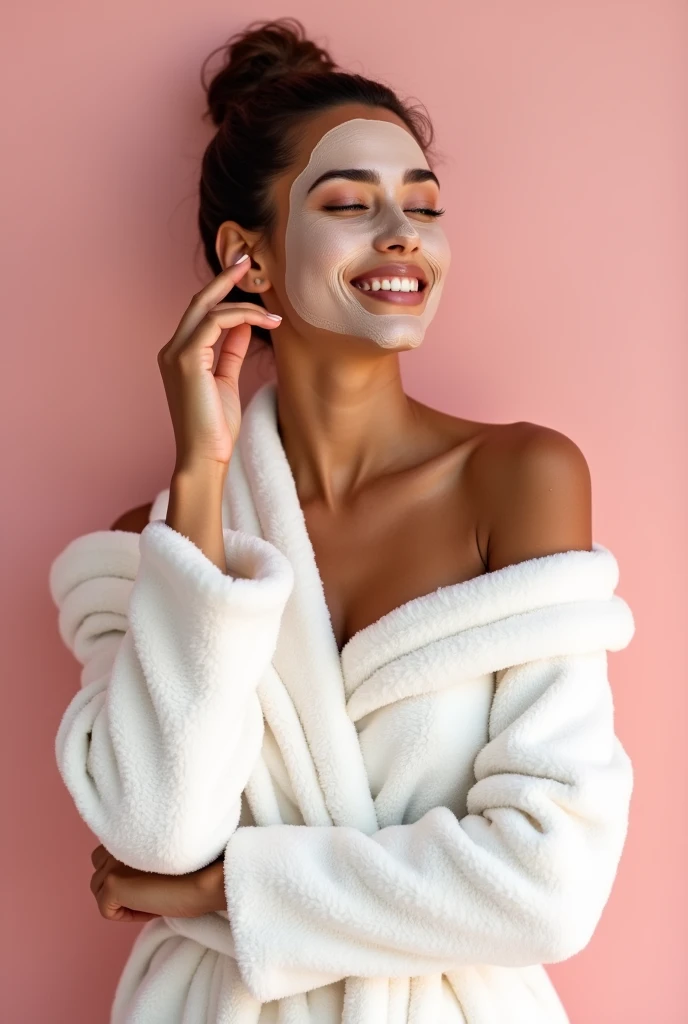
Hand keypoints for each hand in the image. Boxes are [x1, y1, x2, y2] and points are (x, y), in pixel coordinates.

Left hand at [89, 845, 225, 921]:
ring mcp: (112, 863)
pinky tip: (152, 907)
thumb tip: (129, 876)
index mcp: (130, 830)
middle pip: (98, 871)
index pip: (107, 854)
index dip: (128, 873)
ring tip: (152, 897)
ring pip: (99, 891)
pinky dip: (128, 915)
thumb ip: (142, 854)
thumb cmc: (197, 869)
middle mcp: (117, 842)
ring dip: (123, 899)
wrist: (208, 879)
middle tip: (150, 890)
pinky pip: (107, 910)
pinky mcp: (113, 884)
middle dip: (119, 885)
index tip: (154, 879)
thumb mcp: (163, 854)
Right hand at [157, 255, 281, 471]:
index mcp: (180, 354)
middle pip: (199, 301)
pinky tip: (266, 323)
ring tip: (274, 313)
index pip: (201, 313)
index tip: (244, 274)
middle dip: (224, 278)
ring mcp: (176, 353)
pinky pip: (215, 323)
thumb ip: (230, 351)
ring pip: (209, 309)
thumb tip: (243, 325)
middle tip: (248, 258)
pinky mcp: (187, 360)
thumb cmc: (216, 428)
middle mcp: (172, 349)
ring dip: (245, 305)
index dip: (223, 291)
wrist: (205, 458)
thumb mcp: (226, 380)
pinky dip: (242, 317)